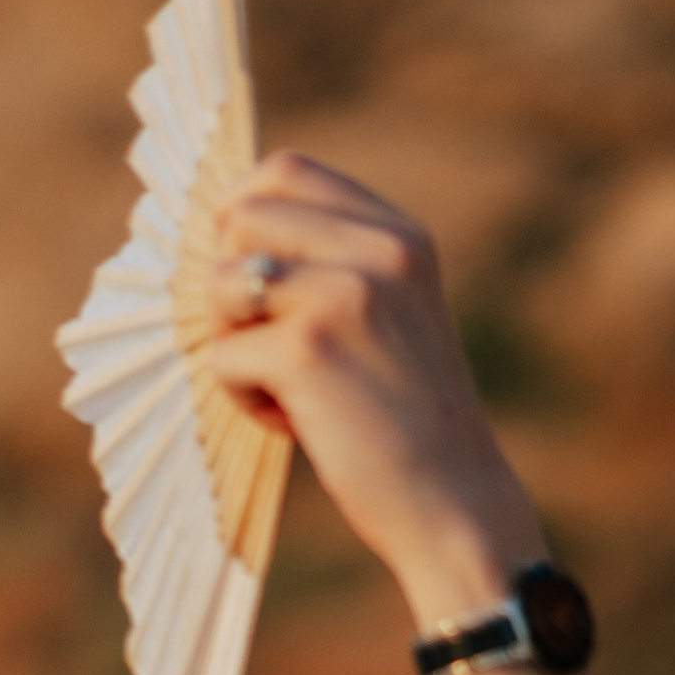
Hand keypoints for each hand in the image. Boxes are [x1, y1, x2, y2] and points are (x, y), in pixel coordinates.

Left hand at [209, 153, 544, 627]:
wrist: (453, 502)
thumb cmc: (405, 424)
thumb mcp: (387, 319)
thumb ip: (330, 269)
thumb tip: (222, 241)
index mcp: (400, 235)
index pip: (288, 171)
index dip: (240, 211)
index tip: (240, 272)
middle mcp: (380, 248)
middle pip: (243, 217)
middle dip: (228, 286)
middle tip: (262, 344)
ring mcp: (346, 291)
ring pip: (222, 281)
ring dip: (230, 342)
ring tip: (279, 387)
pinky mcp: (310, 347)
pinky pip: (224, 357)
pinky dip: (242, 399)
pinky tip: (292, 423)